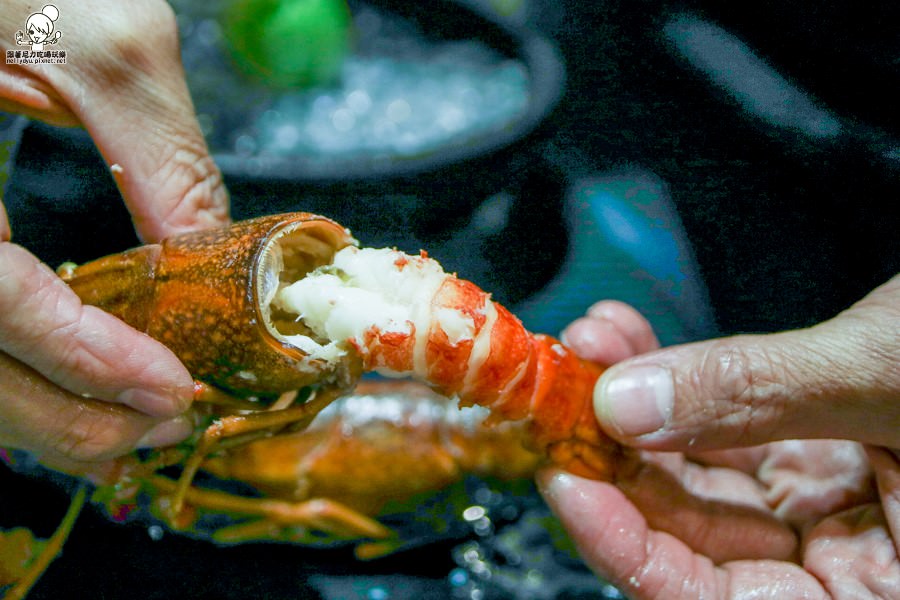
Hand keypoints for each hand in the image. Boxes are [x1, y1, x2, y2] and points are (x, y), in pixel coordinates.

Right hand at [0, 0, 230, 473]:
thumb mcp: (95, 36)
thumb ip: (159, 153)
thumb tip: (207, 254)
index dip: (81, 359)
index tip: (168, 389)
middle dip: (68, 414)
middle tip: (164, 422)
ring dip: (44, 409)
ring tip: (132, 418)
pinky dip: (21, 369)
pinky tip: (76, 377)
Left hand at [540, 288, 899, 597]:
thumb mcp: (893, 373)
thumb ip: (761, 394)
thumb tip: (628, 403)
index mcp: (888, 591)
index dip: (633, 553)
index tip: (568, 483)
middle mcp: (853, 562)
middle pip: (697, 538)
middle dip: (619, 459)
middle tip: (563, 395)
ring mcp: (831, 506)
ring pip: (698, 476)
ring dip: (633, 406)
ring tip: (590, 346)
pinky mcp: (815, 451)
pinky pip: (723, 429)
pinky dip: (673, 382)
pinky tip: (628, 340)